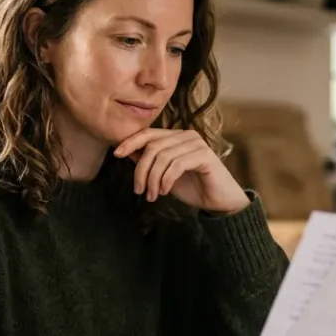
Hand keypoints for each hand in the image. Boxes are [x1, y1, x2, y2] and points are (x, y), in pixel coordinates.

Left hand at [114, 129, 250, 214]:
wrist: (219, 202)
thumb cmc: (193, 187)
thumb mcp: (164, 175)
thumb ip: (149, 161)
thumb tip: (126, 151)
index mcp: (176, 137)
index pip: (148, 133)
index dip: (130, 142)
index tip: (116, 154)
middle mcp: (187, 135)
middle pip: (152, 146)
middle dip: (141, 170)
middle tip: (139, 190)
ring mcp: (197, 144)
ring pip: (163, 156)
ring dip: (153, 179)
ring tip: (152, 195)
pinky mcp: (204, 155)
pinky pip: (176, 165)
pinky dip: (166, 180)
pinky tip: (165, 192)